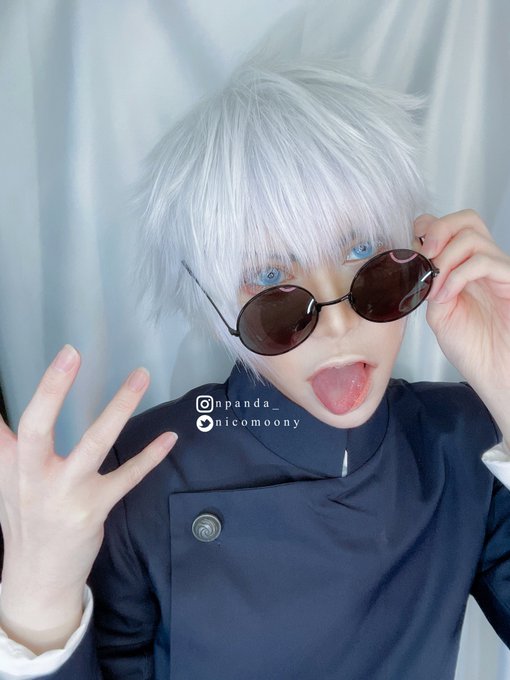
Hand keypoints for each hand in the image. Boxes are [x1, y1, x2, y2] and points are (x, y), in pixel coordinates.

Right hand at [0, 345, 177, 597]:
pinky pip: (126, 477)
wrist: (37, 576)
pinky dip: (149, 456)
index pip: (4, 424)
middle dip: (53, 389)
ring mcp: (65, 493)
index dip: (22, 393)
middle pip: (37, 427)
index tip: (43, 358)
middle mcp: (33, 476)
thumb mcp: (7, 480)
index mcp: (9, 464)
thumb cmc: (26, 518)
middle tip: (71, 354)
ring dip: (118, 408)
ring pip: (93, 444)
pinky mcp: (93, 508)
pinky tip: (170, 437)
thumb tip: (1, 416)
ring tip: (140, 376)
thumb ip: (7, 444)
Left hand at [414, 210, 509, 420]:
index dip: (428, 231)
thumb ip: (429, 284)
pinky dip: (458, 275)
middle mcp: (485, 263)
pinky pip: (484, 261)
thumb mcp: (439, 312)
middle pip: (466, 219)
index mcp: (467, 267)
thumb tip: (417, 264)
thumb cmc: (473, 348)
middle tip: (425, 257)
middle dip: (438, 230)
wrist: (496, 372)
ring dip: (445, 259)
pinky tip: (448, 296)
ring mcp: (500, 270)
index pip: (450, 227)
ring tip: (436, 288)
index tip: (412, 254)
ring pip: (472, 235)